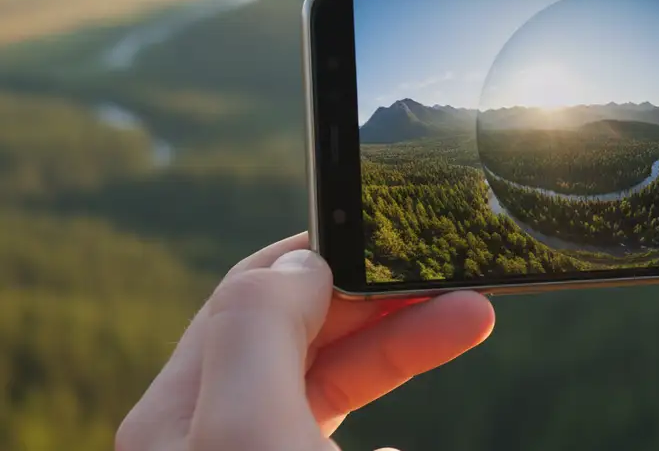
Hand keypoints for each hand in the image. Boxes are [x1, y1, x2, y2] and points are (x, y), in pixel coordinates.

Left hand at [116, 234, 493, 450]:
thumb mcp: (249, 430)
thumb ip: (260, 329)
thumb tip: (301, 260)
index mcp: (179, 412)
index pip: (252, 292)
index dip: (324, 251)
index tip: (394, 231)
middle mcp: (216, 434)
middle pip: (306, 333)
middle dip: (387, 297)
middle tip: (463, 283)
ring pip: (337, 379)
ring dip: (407, 341)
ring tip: (475, 318)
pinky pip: (342, 427)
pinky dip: (393, 406)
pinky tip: (417, 422)